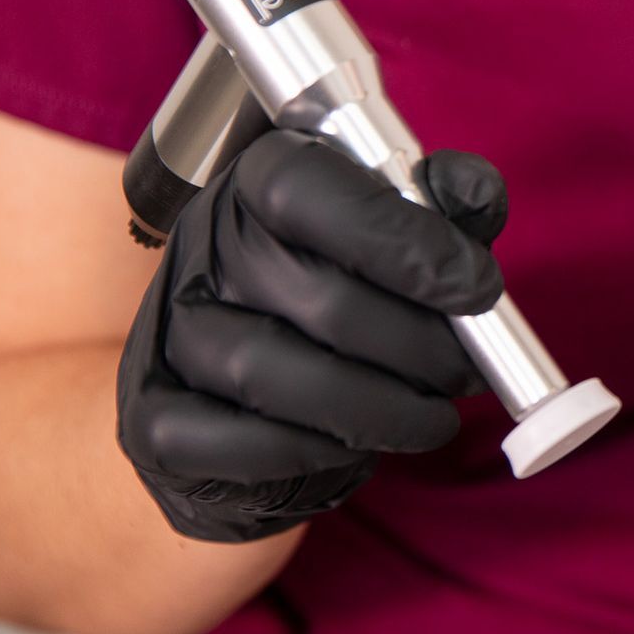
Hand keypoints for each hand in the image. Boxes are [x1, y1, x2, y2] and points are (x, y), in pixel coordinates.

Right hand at [116, 129, 508, 542]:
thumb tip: (476, 196)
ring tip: (433, 415)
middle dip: (423, 348)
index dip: (405, 242)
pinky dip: (321, 452)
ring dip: (385, 409)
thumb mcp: (399, 231)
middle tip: (471, 371)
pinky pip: (247, 445)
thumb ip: (444, 205)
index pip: (311, 192)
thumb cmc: (341, 293)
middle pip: (323, 300)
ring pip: (284, 377)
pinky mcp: (154, 420)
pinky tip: (361, 445)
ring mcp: (169, 334)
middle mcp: (201, 249)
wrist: (241, 389)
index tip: (479, 289)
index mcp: (257, 180)